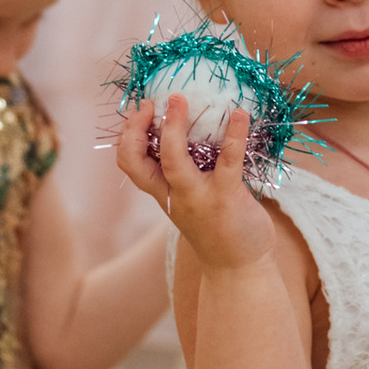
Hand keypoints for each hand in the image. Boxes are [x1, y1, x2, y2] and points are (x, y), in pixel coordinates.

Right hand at [133, 94, 278, 275]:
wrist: (238, 269)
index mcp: (162, 192)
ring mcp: (198, 196)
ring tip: (179, 99)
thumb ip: (183, 174)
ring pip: (174, 161)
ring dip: (175, 127)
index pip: (128, 162)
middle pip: (137, 161)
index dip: (127, 135)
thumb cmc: (215, 228)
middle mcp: (173, 194)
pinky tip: (240, 114)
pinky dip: (234, 135)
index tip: (141, 110)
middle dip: (137, 128)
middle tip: (151, 102)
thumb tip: (190, 130)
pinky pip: (227, 161)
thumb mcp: (188, 201)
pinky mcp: (226, 197)